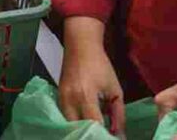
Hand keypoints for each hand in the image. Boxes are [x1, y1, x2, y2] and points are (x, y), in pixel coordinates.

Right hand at [59, 18, 124, 133]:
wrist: (80, 46)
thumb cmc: (99, 65)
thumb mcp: (114, 89)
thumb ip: (118, 114)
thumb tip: (119, 134)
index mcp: (86, 96)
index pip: (94, 125)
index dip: (104, 134)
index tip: (112, 137)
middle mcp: (70, 99)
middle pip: (78, 129)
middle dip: (91, 134)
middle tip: (102, 134)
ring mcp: (61, 99)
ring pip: (70, 126)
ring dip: (82, 130)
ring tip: (94, 129)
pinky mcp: (58, 98)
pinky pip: (65, 117)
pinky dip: (75, 123)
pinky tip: (85, 122)